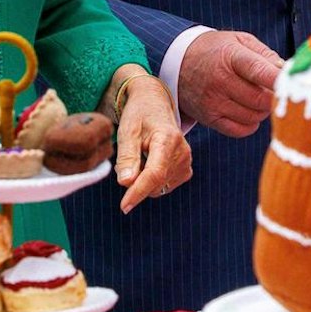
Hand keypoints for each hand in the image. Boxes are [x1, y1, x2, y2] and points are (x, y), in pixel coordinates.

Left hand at [114, 77, 193, 212]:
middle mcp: (182, 152)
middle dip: (136, 181)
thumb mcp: (127, 131)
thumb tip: (126, 183)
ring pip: (158, 188)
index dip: (138, 192)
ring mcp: (186, 162)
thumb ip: (127, 157)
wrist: (154, 105)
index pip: (154, 173)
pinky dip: (152, 180)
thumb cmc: (139, 116)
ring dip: (143, 181)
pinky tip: (149, 162)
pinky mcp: (186, 170)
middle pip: (156, 183)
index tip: (124, 206)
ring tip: (139, 157)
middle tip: (127, 159)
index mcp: (168, 139)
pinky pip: (163, 186)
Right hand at [178, 30, 280, 137]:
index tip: (297, 84)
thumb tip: (287, 73)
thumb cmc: (217, 50)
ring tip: (258, 97)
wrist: (178, 62)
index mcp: (230, 56)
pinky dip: (251, 123)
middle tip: (275, 90)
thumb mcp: (239, 41)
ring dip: (263, 110)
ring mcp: (213, 102)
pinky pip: (241, 130)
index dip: (280, 80)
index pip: (259, 71)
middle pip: (261, 99)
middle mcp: (220, 81)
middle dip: (275, 97)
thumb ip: (266, 55)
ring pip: (254, 116)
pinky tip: (248, 110)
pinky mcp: (209, 118)